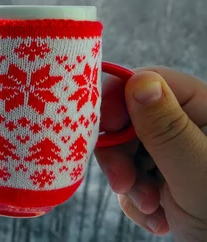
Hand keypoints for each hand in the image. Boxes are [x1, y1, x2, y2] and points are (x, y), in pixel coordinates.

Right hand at [95, 67, 206, 241]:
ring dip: (128, 182)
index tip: (103, 127)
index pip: (150, 83)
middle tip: (122, 182)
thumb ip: (166, 127)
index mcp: (205, 109)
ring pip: (126, 150)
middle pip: (130, 118)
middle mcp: (189, 126)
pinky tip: (158, 218)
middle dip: (121, 153)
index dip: (119, 100)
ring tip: (150, 209)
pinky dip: (136, 199)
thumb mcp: (196, 172)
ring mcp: (175, 153)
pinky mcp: (164, 177)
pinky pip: (131, 176)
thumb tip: (139, 81)